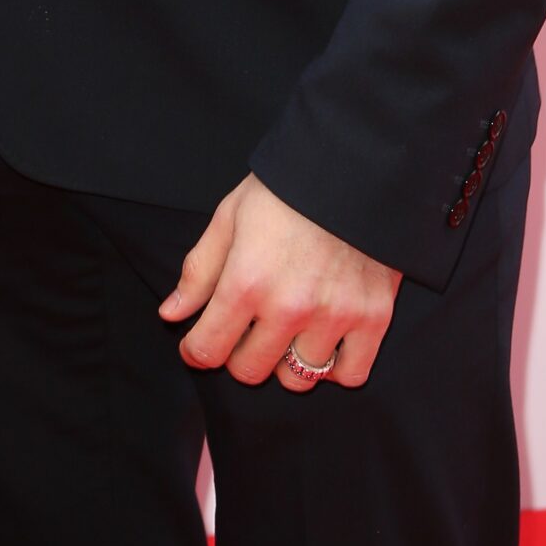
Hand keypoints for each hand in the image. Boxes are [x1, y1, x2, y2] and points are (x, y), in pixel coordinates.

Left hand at [159, 174, 401, 391]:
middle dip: (237, 356)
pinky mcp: (374, 317)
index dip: (196, 351)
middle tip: (244, 332)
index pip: (209, 348)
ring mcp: (335, 316)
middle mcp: (289, 307)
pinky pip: (350, 375)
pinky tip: (324, 342)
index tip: (197, 345)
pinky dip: (335, 368)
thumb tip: (172, 314)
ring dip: (285, 363)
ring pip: (298, 379)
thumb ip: (200, 270)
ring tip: (286, 332)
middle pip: (250, 370)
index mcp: (246, 280)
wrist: (352, 166)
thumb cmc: (284, 189)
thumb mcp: (229, 217)